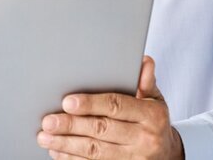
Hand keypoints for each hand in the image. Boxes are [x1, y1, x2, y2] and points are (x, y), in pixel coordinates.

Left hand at [37, 56, 183, 159]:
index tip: (68, 102)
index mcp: (152, 115)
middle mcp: (144, 138)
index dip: (91, 104)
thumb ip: (146, 82)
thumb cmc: (154, 121)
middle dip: (71, 125)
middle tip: (48, 121)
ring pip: (95, 151)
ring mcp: (134, 158)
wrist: (167, 154)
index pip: (117, 106)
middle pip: (102, 130)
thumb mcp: (155, 99)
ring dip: (67, 145)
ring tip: (45, 137)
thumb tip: (144, 61)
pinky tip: (58, 152)